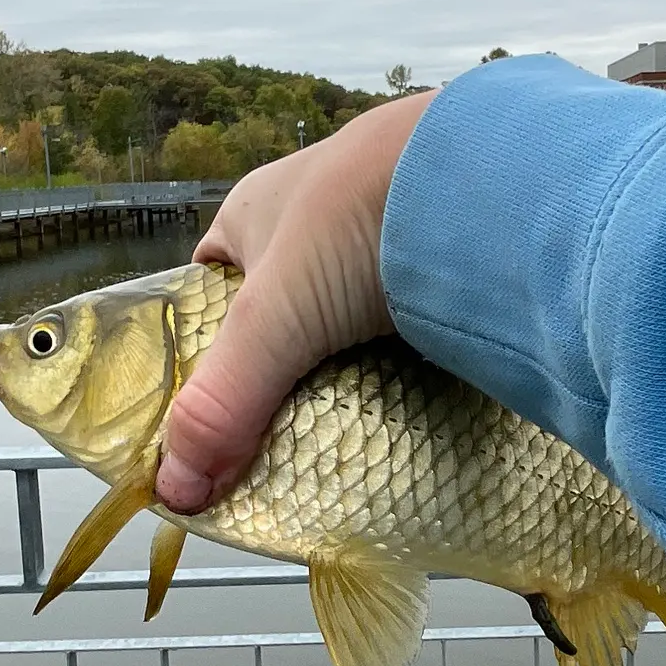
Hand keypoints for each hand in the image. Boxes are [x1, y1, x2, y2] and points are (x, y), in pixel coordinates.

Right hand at [155, 90, 437, 512]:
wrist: (489, 172)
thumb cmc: (357, 218)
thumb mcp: (274, 317)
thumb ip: (225, 403)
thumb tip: (176, 494)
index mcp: (255, 213)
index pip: (211, 292)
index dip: (204, 351)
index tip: (209, 419)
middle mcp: (315, 221)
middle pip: (282, 319)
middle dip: (282, 379)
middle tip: (280, 451)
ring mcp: (383, 240)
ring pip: (350, 328)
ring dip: (349, 379)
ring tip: (349, 444)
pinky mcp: (440, 264)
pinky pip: (410, 329)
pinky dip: (406, 368)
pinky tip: (410, 408)